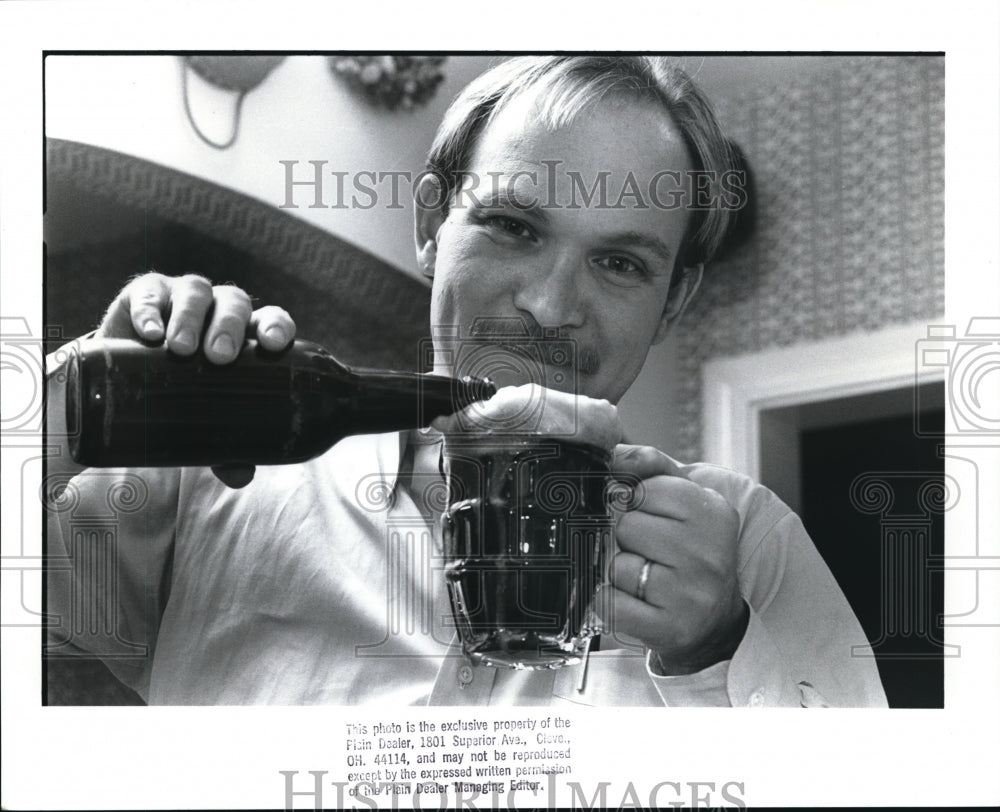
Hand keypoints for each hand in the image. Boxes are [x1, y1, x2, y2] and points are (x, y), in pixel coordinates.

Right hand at [97, 272, 295, 486]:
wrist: (129, 377)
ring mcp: (184, 296)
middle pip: (234, 304)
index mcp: (248, 333)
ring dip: (191, 317)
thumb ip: (225, 442)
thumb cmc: (185, 391)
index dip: (275, 327)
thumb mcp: (206, 415)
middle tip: (219, 357)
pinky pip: (149, 293)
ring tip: (181, 348)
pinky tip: (148, 332)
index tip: (271, 345)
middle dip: (229, 327)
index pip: (271, 321)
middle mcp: (220, 308)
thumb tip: (240, 475)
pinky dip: (149, 310)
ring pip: (196, 293)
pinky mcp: (146, 292)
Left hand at [607, 444, 747, 674]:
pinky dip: (608, 601)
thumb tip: (610, 453)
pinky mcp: (670, 628)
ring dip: (617, 571)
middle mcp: (708, 553)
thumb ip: (648, 465)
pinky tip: (630, 599)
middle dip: (623, 536)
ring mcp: (690, 594)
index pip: (642, 489)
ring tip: (642, 576)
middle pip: (625, 526)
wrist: (714, 617)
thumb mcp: (681, 498)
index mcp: (712, 512)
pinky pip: (610, 604)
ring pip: (615, 565)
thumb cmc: (688, 549)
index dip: (632, 502)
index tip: (643, 514)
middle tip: (644, 549)